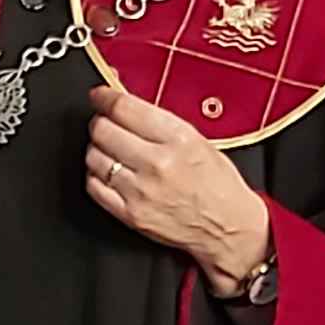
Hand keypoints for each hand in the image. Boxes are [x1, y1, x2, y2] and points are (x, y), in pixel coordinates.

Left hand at [85, 85, 273, 294]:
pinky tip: (107, 172)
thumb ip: (161, 123)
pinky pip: (94, 187)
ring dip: (97, 148)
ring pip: (94, 157)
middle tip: (104, 122)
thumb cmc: (219, 185)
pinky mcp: (131, 215)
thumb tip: (127, 106)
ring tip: (109, 149)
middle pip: (103, 130)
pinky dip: (95, 175)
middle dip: (100, 122)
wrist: (229, 228)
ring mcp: (141, 191)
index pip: (124, 108)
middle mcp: (157, 163)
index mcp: (178, 139)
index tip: (100, 96)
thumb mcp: (199, 140)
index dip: (105, 98)